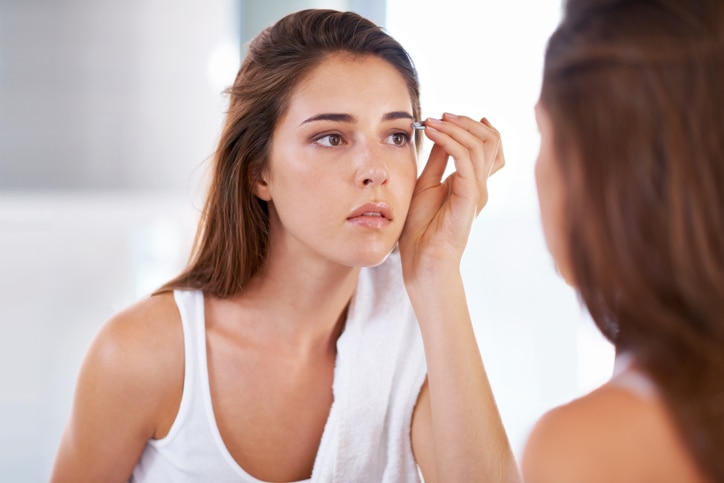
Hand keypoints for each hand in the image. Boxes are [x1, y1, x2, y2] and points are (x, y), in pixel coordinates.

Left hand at [399, 114, 503, 279]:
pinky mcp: (470, 195)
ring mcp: (478, 190)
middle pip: (491, 140)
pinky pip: (466, 158)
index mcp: (472, 182)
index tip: (445, 116)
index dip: (473, 126)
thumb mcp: (426, 184)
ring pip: (481, 144)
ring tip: (433, 122)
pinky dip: (449, 140)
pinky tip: (433, 134)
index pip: (489, 146)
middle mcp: (480, 184)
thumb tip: (440, 133)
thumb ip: (437, 160)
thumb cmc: (421, 228)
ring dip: (455, 127)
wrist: (423, 259)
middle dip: (466, 121)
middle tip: (441, 115)